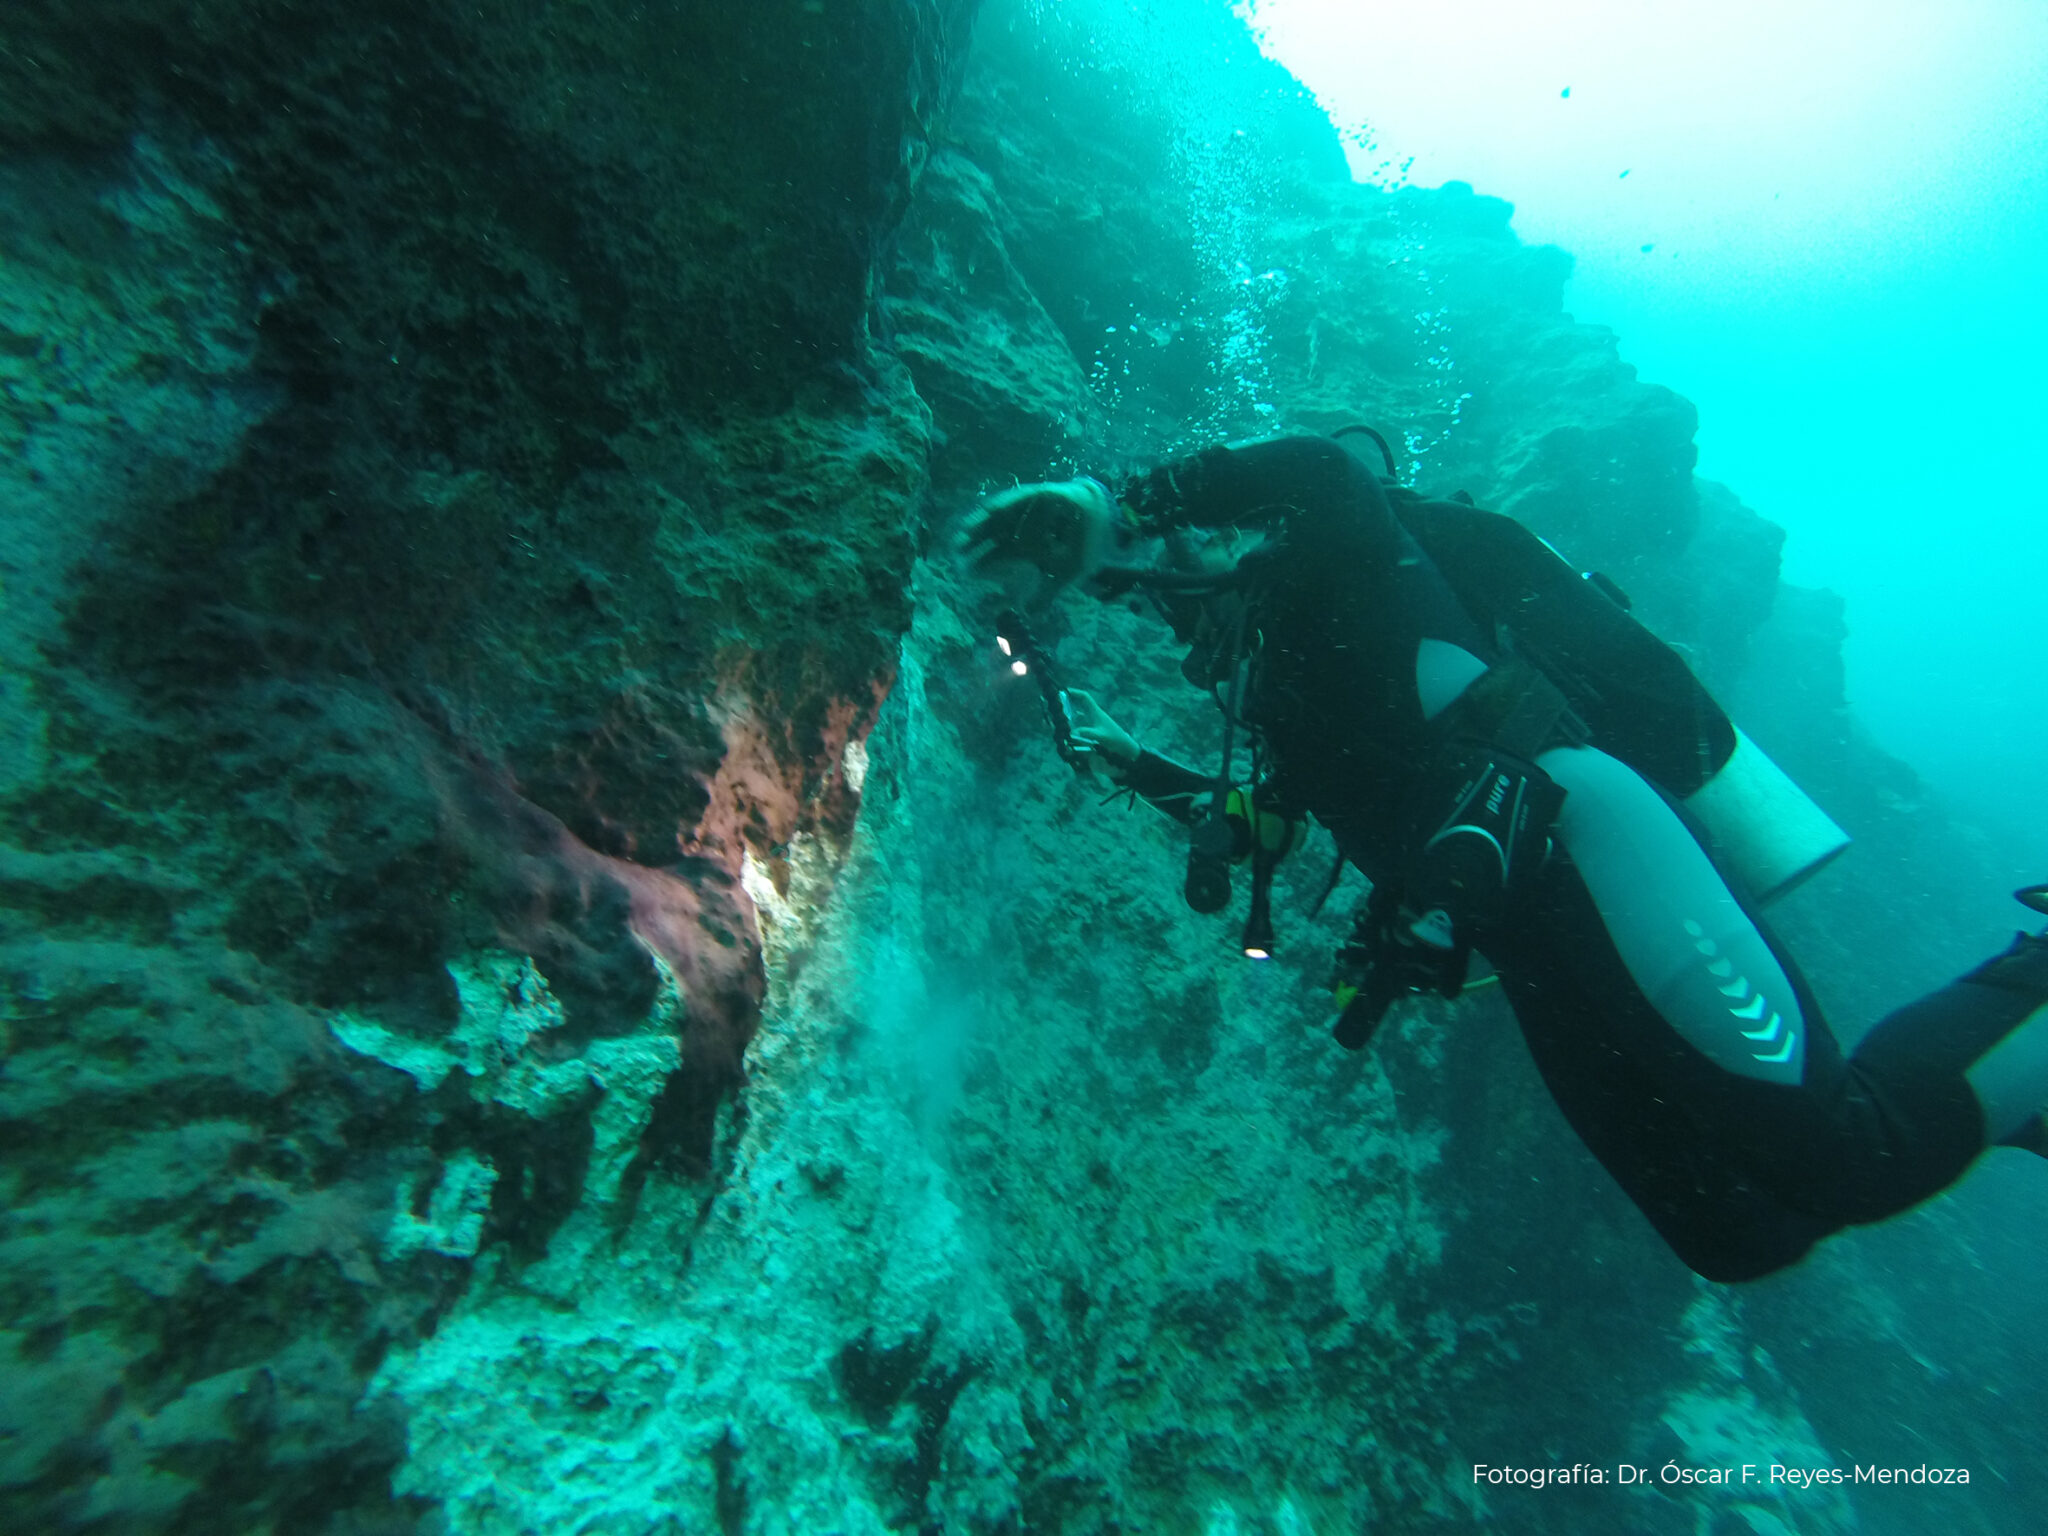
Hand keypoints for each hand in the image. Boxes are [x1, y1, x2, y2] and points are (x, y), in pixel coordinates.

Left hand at [957, 478, 1116, 607]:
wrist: (1100, 519)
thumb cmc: (1080, 548)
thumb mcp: (1065, 574)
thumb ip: (1046, 593)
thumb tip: (1028, 614)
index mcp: (1022, 548)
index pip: (995, 557)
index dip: (980, 564)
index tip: (966, 573)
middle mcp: (1019, 530)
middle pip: (988, 535)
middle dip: (972, 543)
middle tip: (957, 551)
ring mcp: (1025, 511)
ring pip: (996, 516)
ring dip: (980, 522)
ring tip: (965, 531)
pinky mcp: (1036, 494)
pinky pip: (1016, 497)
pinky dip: (1003, 502)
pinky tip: (988, 509)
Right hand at [1059, 688, 1140, 773]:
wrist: (1124, 746)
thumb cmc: (1114, 739)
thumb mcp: (1101, 736)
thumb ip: (1088, 733)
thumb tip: (1072, 732)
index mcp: (1096, 712)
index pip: (1085, 697)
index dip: (1075, 692)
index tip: (1064, 691)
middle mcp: (1094, 714)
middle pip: (1080, 704)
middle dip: (1069, 702)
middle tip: (1056, 704)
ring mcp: (1094, 722)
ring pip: (1080, 713)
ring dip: (1070, 713)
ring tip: (1058, 716)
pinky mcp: (1094, 729)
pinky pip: (1081, 723)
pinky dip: (1074, 723)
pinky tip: (1067, 728)